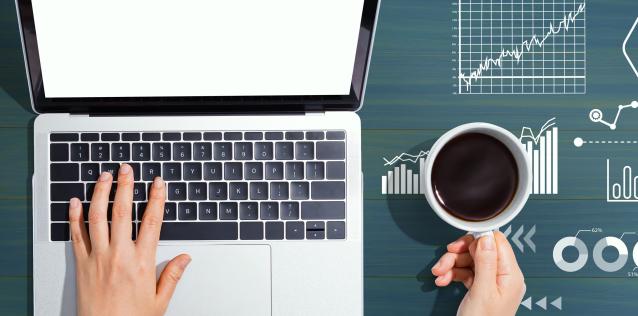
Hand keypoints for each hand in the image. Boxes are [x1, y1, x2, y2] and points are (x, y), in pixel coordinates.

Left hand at [69, 164, 190, 315]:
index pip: (152, 221)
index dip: (156, 198)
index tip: (158, 183)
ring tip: (104, 176)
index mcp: (142, 262)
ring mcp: (98, 258)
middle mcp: (119, 255)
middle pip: (123, 212)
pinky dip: (74, 216)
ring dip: (101, 193)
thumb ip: (172, 276)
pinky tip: (76, 202)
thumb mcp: (159, 301)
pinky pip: (76, 235)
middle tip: (127, 169)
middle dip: (126, 186)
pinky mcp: (81, 265)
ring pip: (98, 217)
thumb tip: (185, 258)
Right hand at [431, 232, 525, 315]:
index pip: (497, 243)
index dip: (478, 239)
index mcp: (510, 275)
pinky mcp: (480, 287)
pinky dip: (452, 274)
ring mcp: (491, 282)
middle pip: (479, 250)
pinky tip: (444, 279)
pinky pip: (465, 272)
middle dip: (458, 254)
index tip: (461, 242)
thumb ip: (485, 262)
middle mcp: (502, 276)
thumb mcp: (483, 291)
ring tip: (440, 273)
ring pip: (469, 261)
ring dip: (451, 265)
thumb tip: (486, 237)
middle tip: (445, 260)